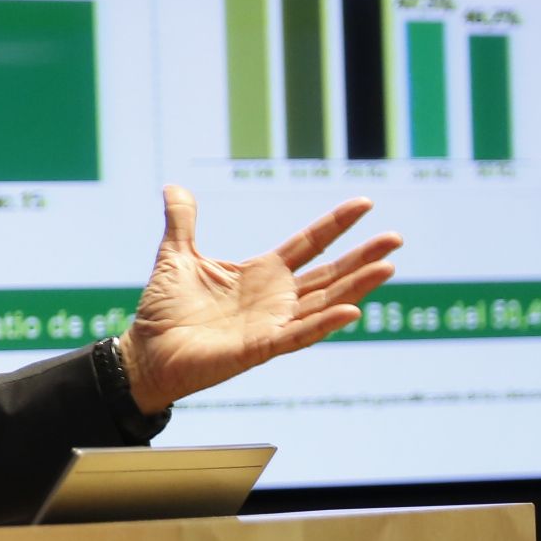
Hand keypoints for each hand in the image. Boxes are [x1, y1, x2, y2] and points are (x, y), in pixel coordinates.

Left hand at [117, 187, 401, 412]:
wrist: (144, 353)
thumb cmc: (163, 311)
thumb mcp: (175, 255)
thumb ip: (182, 221)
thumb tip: (174, 187)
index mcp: (261, 274)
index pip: (309, 244)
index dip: (336, 223)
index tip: (365, 202)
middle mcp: (275, 299)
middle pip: (329, 274)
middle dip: (363, 256)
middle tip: (396, 238)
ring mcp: (271, 325)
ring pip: (324, 303)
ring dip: (356, 286)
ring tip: (388, 267)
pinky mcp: (259, 349)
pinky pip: (298, 336)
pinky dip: (324, 324)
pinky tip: (352, 311)